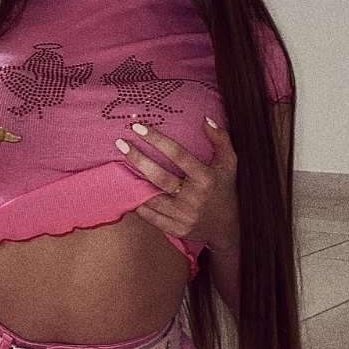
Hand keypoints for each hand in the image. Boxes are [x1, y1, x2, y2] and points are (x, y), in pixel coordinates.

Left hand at [115, 117, 238, 248]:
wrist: (226, 227)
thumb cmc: (224, 189)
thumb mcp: (229, 163)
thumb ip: (220, 139)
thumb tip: (205, 119)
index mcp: (206, 179)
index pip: (178, 155)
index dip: (157, 139)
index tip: (139, 128)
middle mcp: (194, 198)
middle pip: (159, 176)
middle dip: (138, 158)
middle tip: (121, 143)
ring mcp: (184, 216)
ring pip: (151, 198)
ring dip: (134, 181)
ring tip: (120, 166)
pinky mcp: (176, 229)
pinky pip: (150, 216)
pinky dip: (138, 204)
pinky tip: (129, 190)